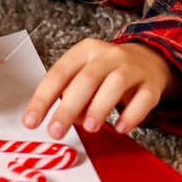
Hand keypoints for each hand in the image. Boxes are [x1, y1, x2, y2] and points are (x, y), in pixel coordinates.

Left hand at [22, 39, 177, 137]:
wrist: (147, 59)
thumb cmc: (107, 71)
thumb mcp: (84, 73)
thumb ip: (71, 94)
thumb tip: (63, 119)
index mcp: (84, 51)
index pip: (59, 74)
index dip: (43, 98)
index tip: (31, 121)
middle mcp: (107, 55)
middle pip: (86, 79)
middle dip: (69, 107)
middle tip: (55, 130)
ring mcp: (131, 68)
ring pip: (115, 84)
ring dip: (99, 107)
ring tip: (89, 128)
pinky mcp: (150, 84)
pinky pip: (143, 98)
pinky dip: (132, 115)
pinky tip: (120, 128)